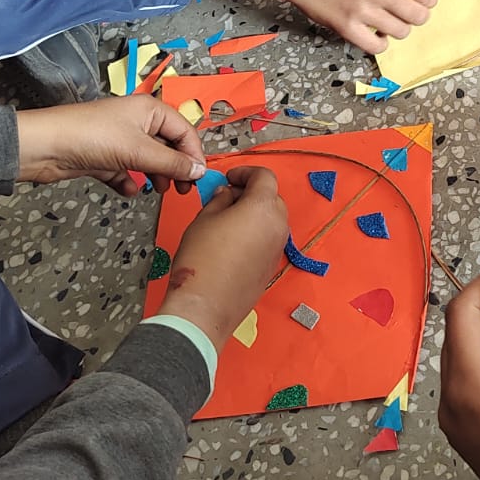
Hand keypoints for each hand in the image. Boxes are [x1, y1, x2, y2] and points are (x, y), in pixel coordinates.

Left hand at [16, 94, 205, 196]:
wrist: (43, 147)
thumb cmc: (91, 137)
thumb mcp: (139, 151)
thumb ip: (172, 162)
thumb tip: (200, 170)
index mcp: (150, 110)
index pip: (184, 131)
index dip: (193, 155)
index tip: (197, 178)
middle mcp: (137, 122)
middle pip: (167, 146)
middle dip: (175, 167)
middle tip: (182, 189)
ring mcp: (118, 139)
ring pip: (147, 159)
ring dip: (155, 175)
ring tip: (156, 190)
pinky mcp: (102, 156)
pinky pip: (124, 169)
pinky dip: (128, 180)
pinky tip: (128, 190)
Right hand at [156, 167, 289, 346]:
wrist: (204, 307)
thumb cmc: (201, 261)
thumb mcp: (204, 219)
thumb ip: (218, 200)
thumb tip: (226, 194)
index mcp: (263, 208)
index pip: (264, 177)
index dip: (246, 172)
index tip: (230, 177)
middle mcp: (278, 226)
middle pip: (270, 197)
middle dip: (250, 193)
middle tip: (224, 198)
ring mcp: (277, 248)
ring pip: (271, 220)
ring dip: (253, 214)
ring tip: (224, 221)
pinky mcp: (272, 266)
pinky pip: (268, 240)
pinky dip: (255, 234)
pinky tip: (231, 243)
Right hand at [282, 0, 437, 53]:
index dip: (427, 3)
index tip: (421, 4)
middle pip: (418, 16)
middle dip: (415, 18)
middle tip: (405, 16)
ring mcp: (363, 10)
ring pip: (401, 32)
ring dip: (397, 30)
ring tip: (386, 24)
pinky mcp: (348, 27)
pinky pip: (378, 46)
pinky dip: (380, 44)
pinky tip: (376, 36)